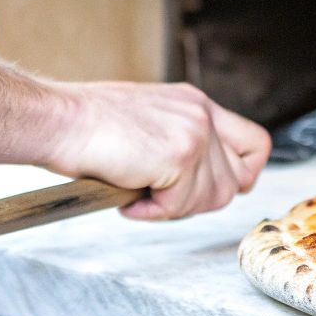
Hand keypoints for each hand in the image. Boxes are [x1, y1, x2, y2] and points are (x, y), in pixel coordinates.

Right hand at [39, 81, 269, 219]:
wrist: (59, 120)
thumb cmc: (87, 127)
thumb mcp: (148, 124)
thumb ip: (179, 143)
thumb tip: (196, 184)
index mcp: (197, 104)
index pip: (255, 144)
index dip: (243, 175)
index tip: (211, 190)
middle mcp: (203, 114)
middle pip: (234, 183)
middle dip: (196, 202)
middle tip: (156, 197)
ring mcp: (195, 133)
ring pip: (210, 199)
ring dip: (171, 207)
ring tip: (135, 191)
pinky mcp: (181, 155)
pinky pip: (180, 206)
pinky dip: (151, 211)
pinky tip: (127, 196)